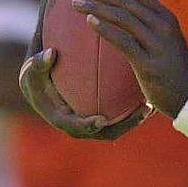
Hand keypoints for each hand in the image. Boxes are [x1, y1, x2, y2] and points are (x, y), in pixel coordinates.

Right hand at [18, 48, 148, 139]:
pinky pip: (125, 111)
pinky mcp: (107, 111)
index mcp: (61, 119)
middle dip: (127, 125)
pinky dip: (138, 104)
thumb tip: (50, 54)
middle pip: (106, 132)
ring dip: (138, 116)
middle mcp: (81, 124)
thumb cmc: (38, 70)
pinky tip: (153, 91)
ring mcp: (95, 119)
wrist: (48, 74)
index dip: (87, 127)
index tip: (100, 120)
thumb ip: (38, 63)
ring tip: (155, 103)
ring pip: (121, 123)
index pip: (75, 128)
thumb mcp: (33, 66)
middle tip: (145, 110)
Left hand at [71, 0, 187, 117]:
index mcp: (167, 18)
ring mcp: (157, 44)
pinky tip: (89, 21)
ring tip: (76, 3)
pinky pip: (123, 41)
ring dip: (96, 7)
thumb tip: (123, 13)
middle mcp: (163, 26)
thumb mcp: (165, 40)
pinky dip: (105, 29)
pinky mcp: (148, 63)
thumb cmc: (173, 68)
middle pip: (127, 2)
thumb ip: (149, 25)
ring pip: (123, 17)